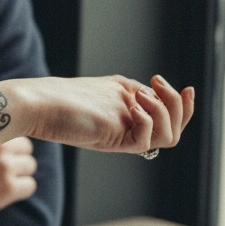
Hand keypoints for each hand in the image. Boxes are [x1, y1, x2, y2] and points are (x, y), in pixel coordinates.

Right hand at [0, 137, 36, 225]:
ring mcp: (5, 168)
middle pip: (27, 147)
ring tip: (0, 180)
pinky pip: (29, 185)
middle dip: (17, 156)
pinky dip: (20, 190)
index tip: (2, 149)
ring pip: (30, 166)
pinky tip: (3, 192)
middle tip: (1, 167)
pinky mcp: (9, 189)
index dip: (9, 141)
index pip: (17, 128)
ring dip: (20, 173)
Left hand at [13, 74, 193, 153]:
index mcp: (130, 118)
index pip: (170, 120)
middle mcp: (129, 129)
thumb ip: (133, 90)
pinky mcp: (112, 141)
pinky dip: (147, 120)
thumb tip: (153, 90)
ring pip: (166, 136)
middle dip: (179, 107)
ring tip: (141, 95)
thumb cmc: (66, 94)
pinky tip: (134, 105)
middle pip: (174, 129)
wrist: (39, 104)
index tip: (185, 87)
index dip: (184, 106)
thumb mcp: (110, 87)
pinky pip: (146, 140)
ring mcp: (122, 136)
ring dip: (164, 111)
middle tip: (160, 85)